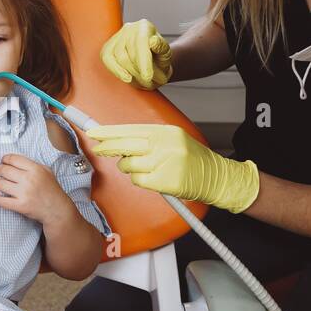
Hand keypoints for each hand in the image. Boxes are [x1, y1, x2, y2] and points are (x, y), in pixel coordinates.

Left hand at [0, 153, 71, 224]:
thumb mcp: (46, 171)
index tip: (3, 161)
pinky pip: (1, 200)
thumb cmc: (51, 189)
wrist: (56, 209)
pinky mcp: (20, 205)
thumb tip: (12, 161)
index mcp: (35, 169)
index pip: (13, 159)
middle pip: (4, 170)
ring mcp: (23, 193)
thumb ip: (31, 164)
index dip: (4, 159)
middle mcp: (28, 179)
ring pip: (0, 183)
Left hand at [85, 123, 259, 212]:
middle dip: (108, 147)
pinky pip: (138, 181)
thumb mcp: (173, 141)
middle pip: (126, 144)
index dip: (110, 132)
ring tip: (144, 169)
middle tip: (98, 148)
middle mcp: (166, 144)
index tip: (94, 132)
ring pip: (129, 165)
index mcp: (166, 131)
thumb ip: (149, 140)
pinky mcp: (165, 181)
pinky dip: (140, 181)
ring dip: (130, 168)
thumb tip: (119, 142)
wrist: (216, 177)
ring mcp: (166, 163)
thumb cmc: (192, 160)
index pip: (131, 129)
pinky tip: (152, 179)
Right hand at [100, 18, 172, 89]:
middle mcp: (129, 28)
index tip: (148, 76)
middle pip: (130, 53)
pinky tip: (126, 78)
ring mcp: (117, 37)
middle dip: (140, 71)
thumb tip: (154, 41)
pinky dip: (116, 71)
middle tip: (151, 81)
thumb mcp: (166, 53)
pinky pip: (107, 59)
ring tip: (144, 81)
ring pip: (120, 59)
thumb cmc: (160, 58)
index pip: (141, 42)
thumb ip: (161, 47)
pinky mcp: (108, 48)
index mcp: (145, 26)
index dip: (144, 61)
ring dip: (132, 74)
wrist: (152, 63)